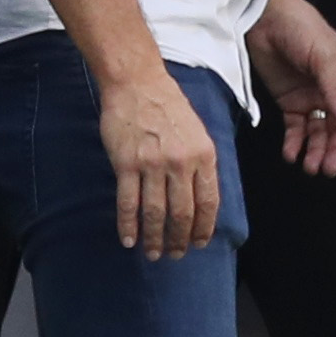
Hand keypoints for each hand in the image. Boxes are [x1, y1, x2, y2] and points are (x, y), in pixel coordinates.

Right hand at [100, 72, 219, 260]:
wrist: (137, 82)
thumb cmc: (168, 104)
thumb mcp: (198, 131)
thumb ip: (201, 163)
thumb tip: (202, 198)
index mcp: (204, 155)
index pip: (208, 202)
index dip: (204, 228)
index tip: (199, 243)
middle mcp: (181, 162)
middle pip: (183, 213)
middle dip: (179, 239)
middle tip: (175, 254)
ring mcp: (153, 164)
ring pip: (156, 213)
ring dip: (155, 238)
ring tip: (153, 253)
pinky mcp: (126, 163)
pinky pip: (129, 202)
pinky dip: (128, 225)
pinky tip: (129, 239)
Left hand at [248, 0, 335, 178]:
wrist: (265, 18)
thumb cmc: (302, 27)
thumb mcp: (323, 57)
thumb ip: (335, 90)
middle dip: (335, 150)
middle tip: (328, 169)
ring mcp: (313, 97)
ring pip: (319, 132)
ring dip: (316, 150)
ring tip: (310, 167)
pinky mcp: (291, 101)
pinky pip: (296, 128)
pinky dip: (295, 142)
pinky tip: (291, 154)